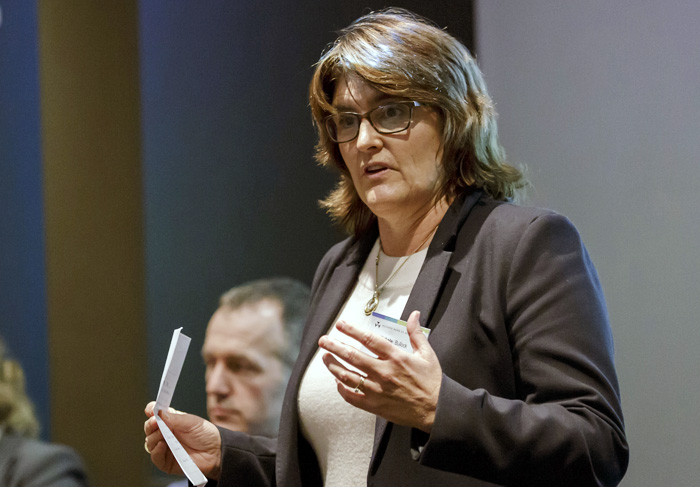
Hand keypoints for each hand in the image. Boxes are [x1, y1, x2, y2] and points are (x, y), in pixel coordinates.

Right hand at [144, 402, 221, 479]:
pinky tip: (162, 445)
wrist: (216, 451)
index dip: (151, 410)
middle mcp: (165, 433)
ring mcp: (164, 447)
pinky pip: (155, 457)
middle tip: (155, 421)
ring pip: (150, 442)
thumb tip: (159, 412)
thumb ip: (175, 418)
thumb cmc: (205, 434)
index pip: (155, 414)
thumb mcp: (191, 422)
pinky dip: (156, 451)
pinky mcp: (166, 461)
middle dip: (150, 424)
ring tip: (162, 434)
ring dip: (153, 437)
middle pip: (149, 428)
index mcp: (170, 421)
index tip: (150, 409)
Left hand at [318, 310, 441, 431]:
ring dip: (333, 366)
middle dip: (334, 346)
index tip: (340, 325)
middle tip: (323, 340)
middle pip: (352, 356)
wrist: (436, 410)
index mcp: (395, 357)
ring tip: (325, 358)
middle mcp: (383, 372)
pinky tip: (337, 382)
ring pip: (347, 376)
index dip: (351, 330)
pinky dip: (342, 389)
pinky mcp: (375, 405)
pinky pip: (352, 397)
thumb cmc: (431, 382)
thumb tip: (414, 315)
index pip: (368, 339)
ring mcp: (377, 390)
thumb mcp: (427, 354)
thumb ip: (416, 333)